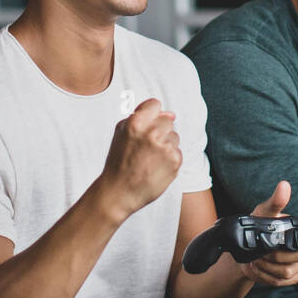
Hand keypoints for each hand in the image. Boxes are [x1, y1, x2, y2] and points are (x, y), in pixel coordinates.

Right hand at [97, 98, 181, 218]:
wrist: (119, 192)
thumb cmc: (119, 162)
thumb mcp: (121, 133)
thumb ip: (141, 116)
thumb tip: (170, 114)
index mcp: (136, 123)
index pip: (155, 104)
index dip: (151, 114)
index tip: (147, 125)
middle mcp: (152, 133)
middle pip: (167, 121)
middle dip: (159, 131)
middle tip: (146, 147)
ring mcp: (165, 147)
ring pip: (174, 136)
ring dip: (165, 145)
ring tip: (150, 158)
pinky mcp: (175, 161)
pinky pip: (178, 151)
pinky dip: (169, 158)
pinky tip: (156, 166)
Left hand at [236, 181, 297, 287]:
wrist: (247, 249)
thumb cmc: (258, 226)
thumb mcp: (264, 213)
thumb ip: (275, 202)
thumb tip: (284, 185)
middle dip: (278, 254)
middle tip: (261, 251)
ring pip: (290, 270)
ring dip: (269, 266)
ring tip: (255, 259)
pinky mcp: (293, 276)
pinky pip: (284, 281)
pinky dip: (266, 276)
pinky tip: (257, 268)